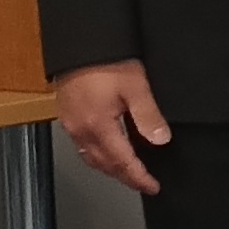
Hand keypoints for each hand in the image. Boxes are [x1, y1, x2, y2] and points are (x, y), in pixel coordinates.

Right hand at [57, 58, 169, 194]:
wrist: (79, 42)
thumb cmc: (105, 61)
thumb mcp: (136, 86)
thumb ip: (148, 116)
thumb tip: (160, 141)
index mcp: (98, 126)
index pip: (121, 162)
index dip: (138, 177)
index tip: (152, 186)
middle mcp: (80, 129)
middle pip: (103, 164)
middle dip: (124, 176)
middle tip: (143, 183)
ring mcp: (71, 123)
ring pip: (90, 157)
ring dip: (110, 167)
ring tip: (129, 171)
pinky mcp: (67, 114)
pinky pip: (82, 144)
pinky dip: (98, 153)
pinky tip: (109, 149)